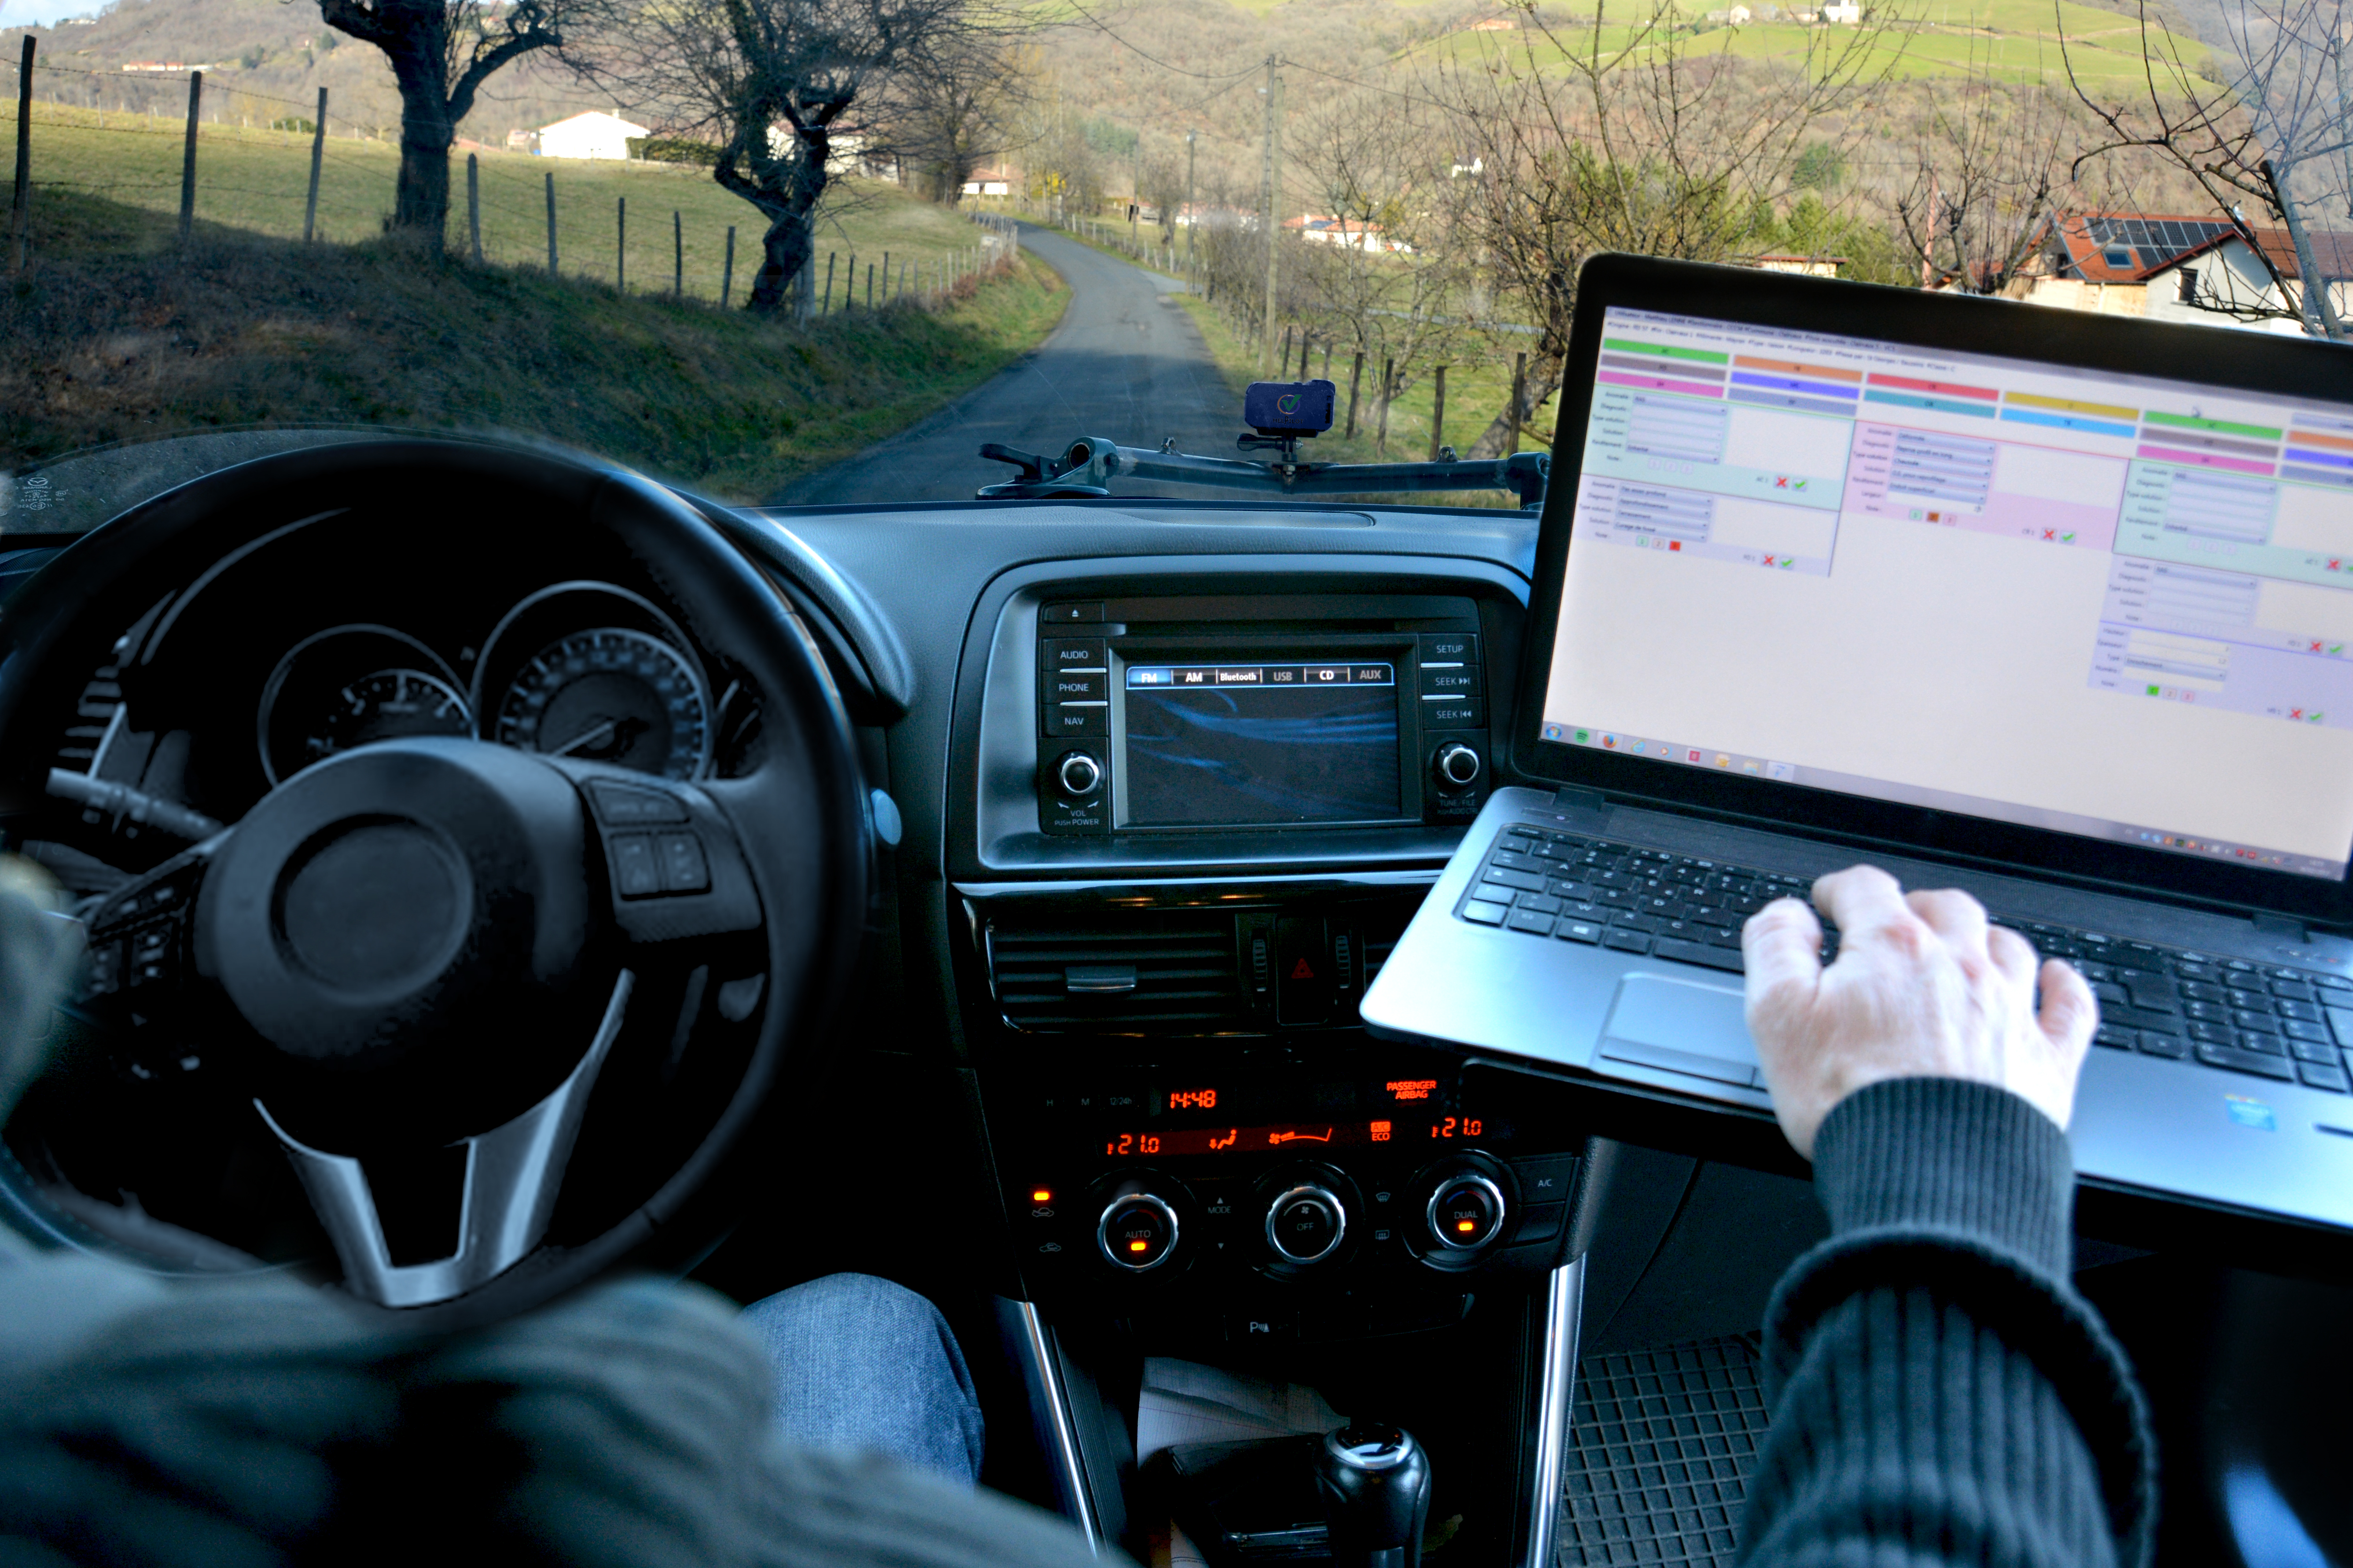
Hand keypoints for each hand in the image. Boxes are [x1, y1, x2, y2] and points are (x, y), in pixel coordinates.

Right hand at [1740, 865, 2096, 1158]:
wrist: (1930, 1174)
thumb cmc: (1852, 1099)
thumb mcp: (1777, 1015)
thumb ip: (1775, 949)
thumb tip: (1785, 916)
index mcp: (1893, 950)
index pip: (1866, 889)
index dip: (1840, 890)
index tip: (1829, 901)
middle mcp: (1960, 967)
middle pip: (1945, 907)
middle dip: (1915, 906)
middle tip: (1895, 922)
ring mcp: (2010, 1010)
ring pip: (2007, 946)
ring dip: (1983, 938)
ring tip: (1965, 948)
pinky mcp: (2046, 1059)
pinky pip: (2069, 1005)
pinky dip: (2063, 984)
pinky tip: (2056, 978)